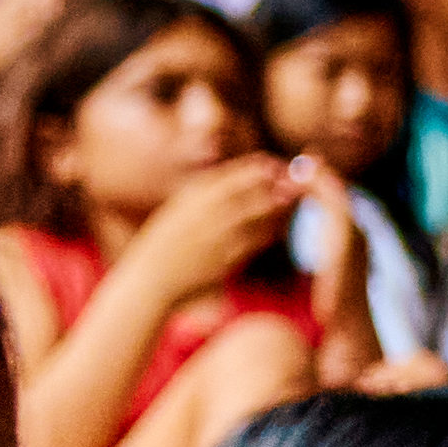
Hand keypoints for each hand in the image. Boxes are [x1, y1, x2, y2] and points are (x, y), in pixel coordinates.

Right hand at [120, 155, 313, 312]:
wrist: (150, 279)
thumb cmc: (165, 245)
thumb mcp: (178, 210)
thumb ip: (204, 195)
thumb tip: (233, 182)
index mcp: (193, 195)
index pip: (236, 172)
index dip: (262, 167)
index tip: (276, 167)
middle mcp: (207, 209)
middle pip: (254, 188)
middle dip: (280, 182)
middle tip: (296, 182)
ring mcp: (218, 233)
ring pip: (261, 213)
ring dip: (281, 206)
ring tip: (293, 202)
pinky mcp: (227, 257)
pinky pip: (259, 240)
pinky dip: (272, 231)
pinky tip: (279, 230)